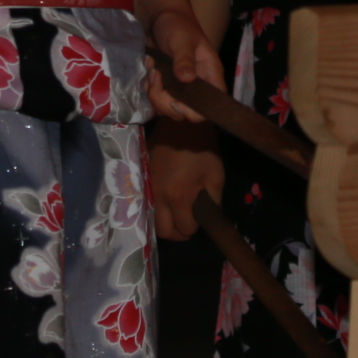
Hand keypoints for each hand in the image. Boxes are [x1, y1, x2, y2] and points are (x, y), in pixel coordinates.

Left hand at [145, 7, 223, 123]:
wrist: (161, 16)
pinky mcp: (165, 85)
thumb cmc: (178, 25)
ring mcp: (179, 87)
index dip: (193, 111)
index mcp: (209, 76)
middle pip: (183, 112)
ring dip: (154, 93)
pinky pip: (156, 98)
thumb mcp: (182, 40)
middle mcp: (196, 86)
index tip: (175, 99)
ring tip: (151, 70)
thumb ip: (184, 59)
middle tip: (155, 77)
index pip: (209, 107)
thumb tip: (187, 78)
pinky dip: (148, 89)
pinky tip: (147, 70)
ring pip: (167, 107)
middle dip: (165, 100)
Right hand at [149, 122, 224, 242]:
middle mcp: (157, 196)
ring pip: (151, 220)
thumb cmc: (202, 149)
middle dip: (178, 232)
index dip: (195, 227)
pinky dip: (155, 210)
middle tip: (187, 224)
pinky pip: (145, 204)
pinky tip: (166, 203)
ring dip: (165, 223)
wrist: (181, 124)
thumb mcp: (216, 176)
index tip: (200, 218)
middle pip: (163, 231)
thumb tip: (207, 219)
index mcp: (178, 196)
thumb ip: (213, 203)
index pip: (185, 228)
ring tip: (177, 215)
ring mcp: (147, 188)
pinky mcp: (141, 180)